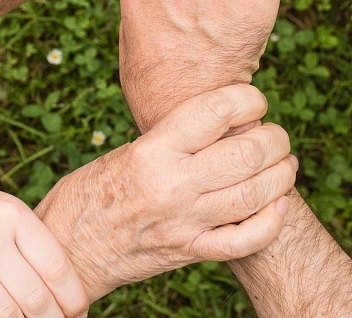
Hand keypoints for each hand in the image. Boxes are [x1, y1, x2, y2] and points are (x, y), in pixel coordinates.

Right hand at [37, 84, 294, 300]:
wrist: (67, 250)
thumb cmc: (88, 194)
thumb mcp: (123, 153)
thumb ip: (169, 141)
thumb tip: (219, 124)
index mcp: (151, 152)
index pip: (215, 112)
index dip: (247, 99)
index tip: (254, 100)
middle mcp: (171, 186)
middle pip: (247, 153)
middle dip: (275, 139)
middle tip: (276, 135)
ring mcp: (184, 223)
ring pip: (256, 194)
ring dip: (282, 175)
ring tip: (284, 163)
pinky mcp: (190, 252)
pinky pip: (247, 239)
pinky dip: (272, 221)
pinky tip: (277, 205)